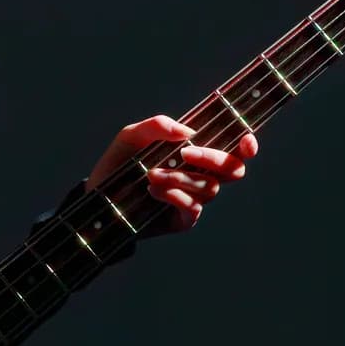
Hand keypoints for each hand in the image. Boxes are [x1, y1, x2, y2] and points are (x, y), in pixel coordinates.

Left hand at [86, 115, 256, 230]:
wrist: (97, 196)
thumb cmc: (118, 162)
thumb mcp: (131, 136)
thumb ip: (157, 126)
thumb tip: (187, 131)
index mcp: (196, 152)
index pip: (233, 149)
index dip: (247, 145)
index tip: (246, 140)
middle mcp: (201, 175)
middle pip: (233, 169)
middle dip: (213, 158)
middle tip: (185, 153)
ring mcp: (195, 198)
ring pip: (210, 188)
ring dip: (181, 178)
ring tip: (152, 175)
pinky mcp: (184, 219)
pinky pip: (194, 207)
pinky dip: (175, 195)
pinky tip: (154, 191)